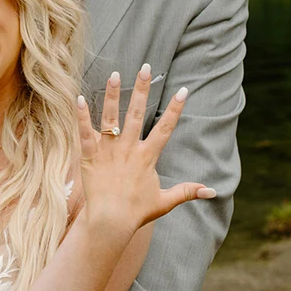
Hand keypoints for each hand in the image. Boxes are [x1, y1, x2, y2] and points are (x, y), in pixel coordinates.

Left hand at [76, 64, 215, 237]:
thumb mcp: (164, 201)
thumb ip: (186, 192)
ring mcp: (109, 152)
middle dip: (143, 89)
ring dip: (112, 95)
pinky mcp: (91, 157)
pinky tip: (79, 98)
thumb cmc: (137, 213)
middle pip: (138, 114)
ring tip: (114, 74)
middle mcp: (129, 150)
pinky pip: (86, 133)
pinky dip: (82, 116)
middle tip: (146, 68)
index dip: (175, 109)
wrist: (111, 222)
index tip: (183, 90)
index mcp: (147, 157)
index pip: (165, 128)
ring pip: (111, 118)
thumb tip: (212, 192)